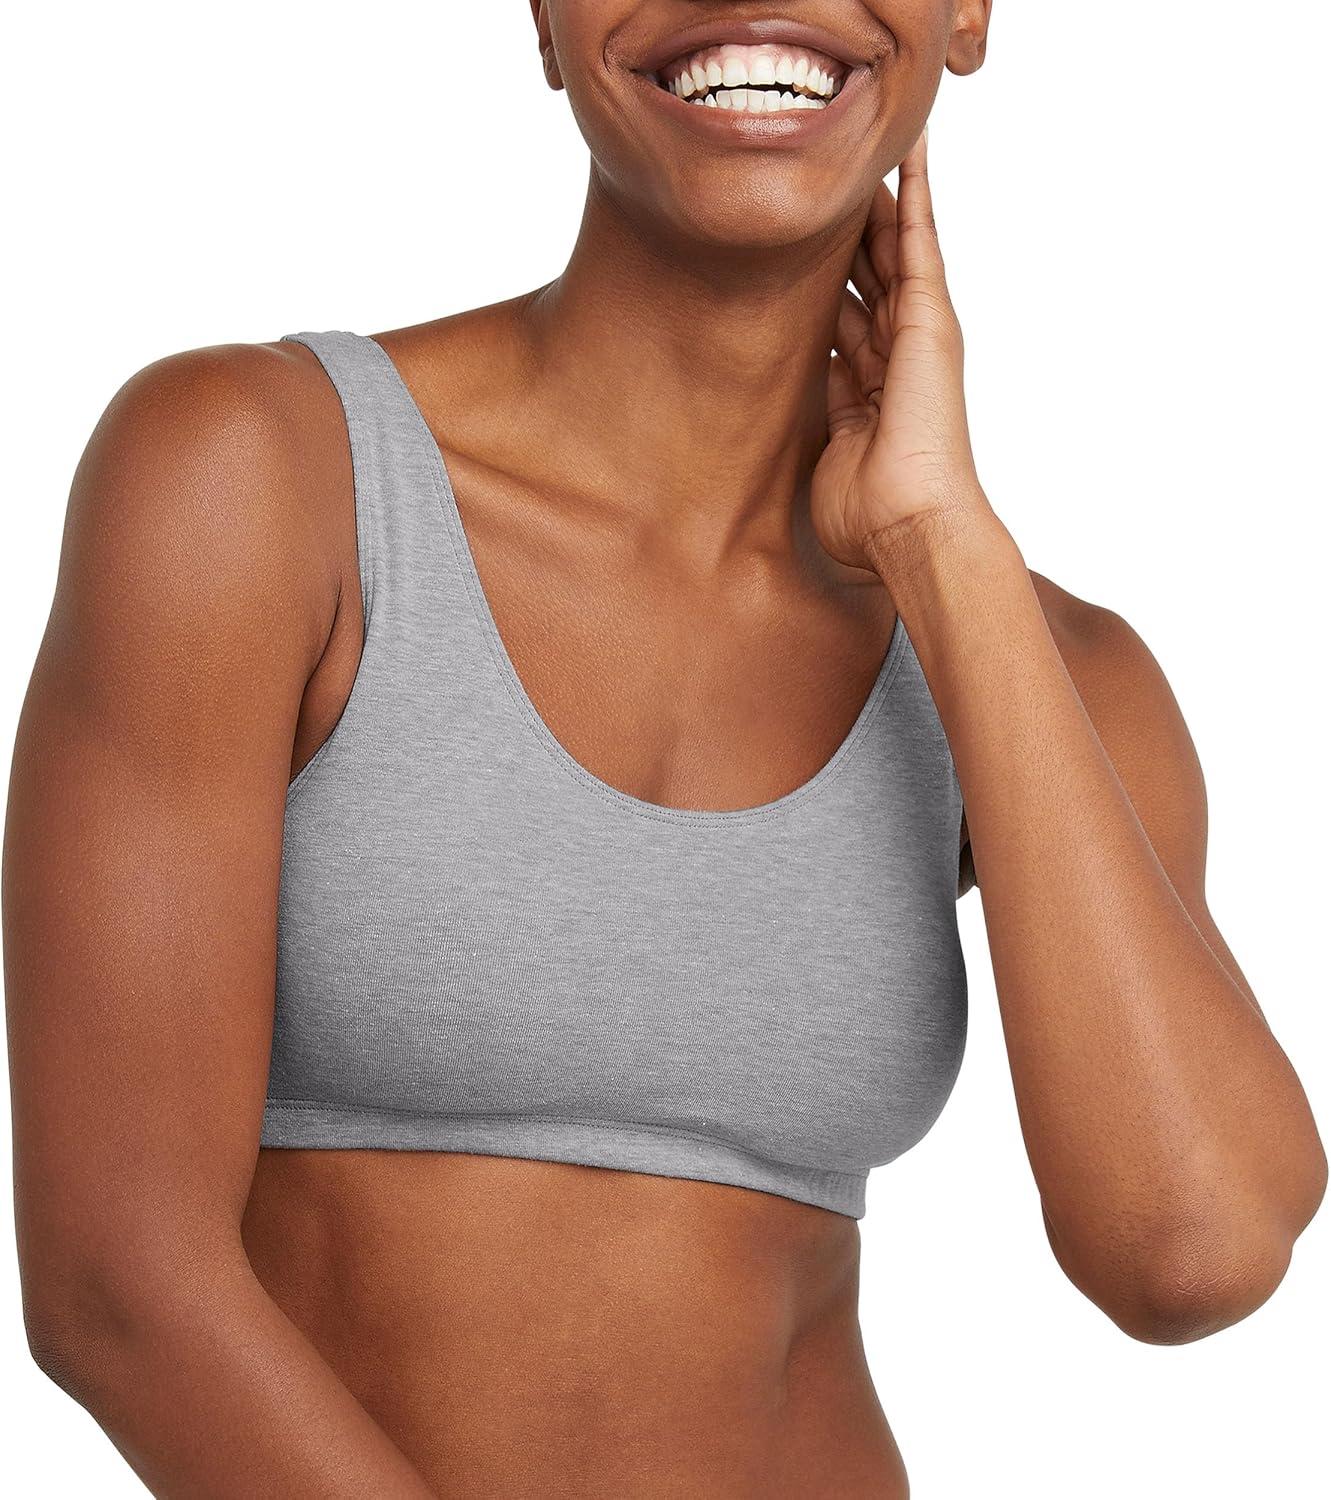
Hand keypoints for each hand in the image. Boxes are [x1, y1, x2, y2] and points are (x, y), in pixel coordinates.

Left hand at [813, 129, 993, 570]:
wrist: (910, 526)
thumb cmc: (868, 514)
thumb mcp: (827, 453)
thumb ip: (820, 411)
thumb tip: (801, 378)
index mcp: (873, 388)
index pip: (849, 320)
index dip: (828, 285)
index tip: (800, 255)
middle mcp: (898, 355)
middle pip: (868, 277)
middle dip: (848, 235)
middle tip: (825, 184)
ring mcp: (917, 333)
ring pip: (892, 249)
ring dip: (877, 202)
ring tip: (860, 150)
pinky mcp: (930, 318)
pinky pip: (920, 243)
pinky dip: (916, 196)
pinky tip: (910, 152)